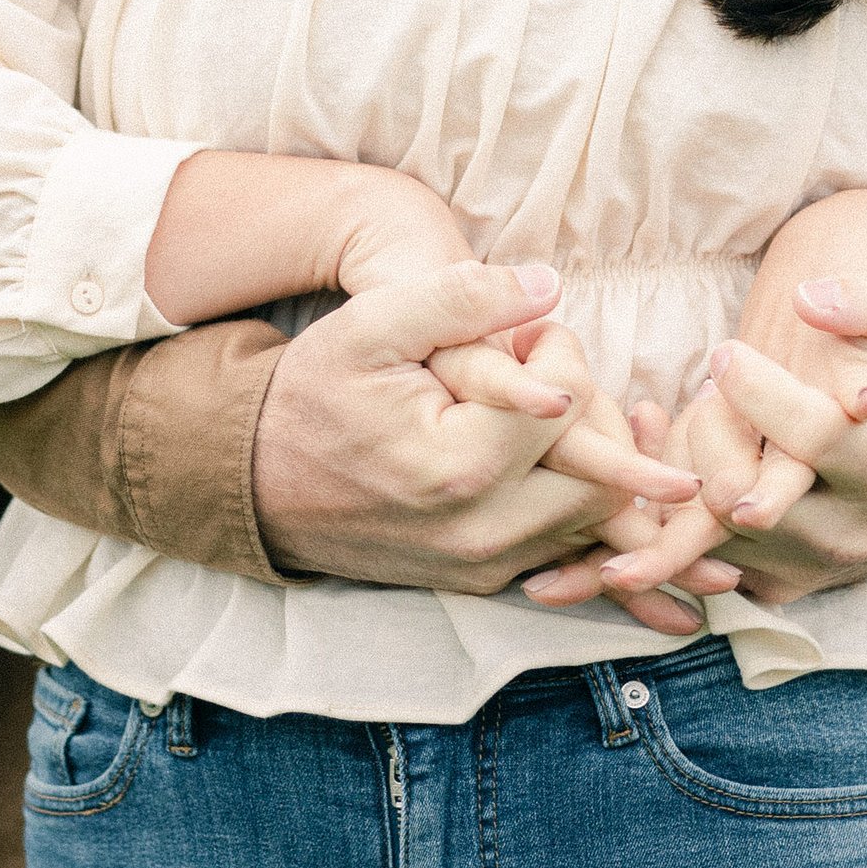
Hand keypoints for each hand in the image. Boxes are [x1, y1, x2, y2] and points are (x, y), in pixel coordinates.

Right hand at [251, 261, 728, 632]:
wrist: (257, 480)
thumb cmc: (316, 391)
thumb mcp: (374, 324)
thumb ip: (463, 297)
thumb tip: (550, 284)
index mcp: (459, 465)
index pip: (568, 399)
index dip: (559, 351)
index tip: (525, 335)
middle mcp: (481, 531)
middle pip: (604, 472)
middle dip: (595, 413)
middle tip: (555, 377)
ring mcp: (485, 567)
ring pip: (600, 522)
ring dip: (609, 468)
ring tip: (588, 415)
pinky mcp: (486, 582)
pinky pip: (571, 554)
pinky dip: (592, 515)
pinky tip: (595, 473)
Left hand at [531, 184, 866, 607]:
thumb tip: (814, 300)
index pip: (818, 439)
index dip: (768, 398)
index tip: (725, 351)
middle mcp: (855, 532)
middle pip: (754, 510)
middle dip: (695, 470)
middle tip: (643, 441)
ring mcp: (819, 566)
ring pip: (720, 552)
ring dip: (656, 533)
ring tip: (588, 521)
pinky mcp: (788, 580)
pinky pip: (714, 572)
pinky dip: (660, 556)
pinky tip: (594, 545)